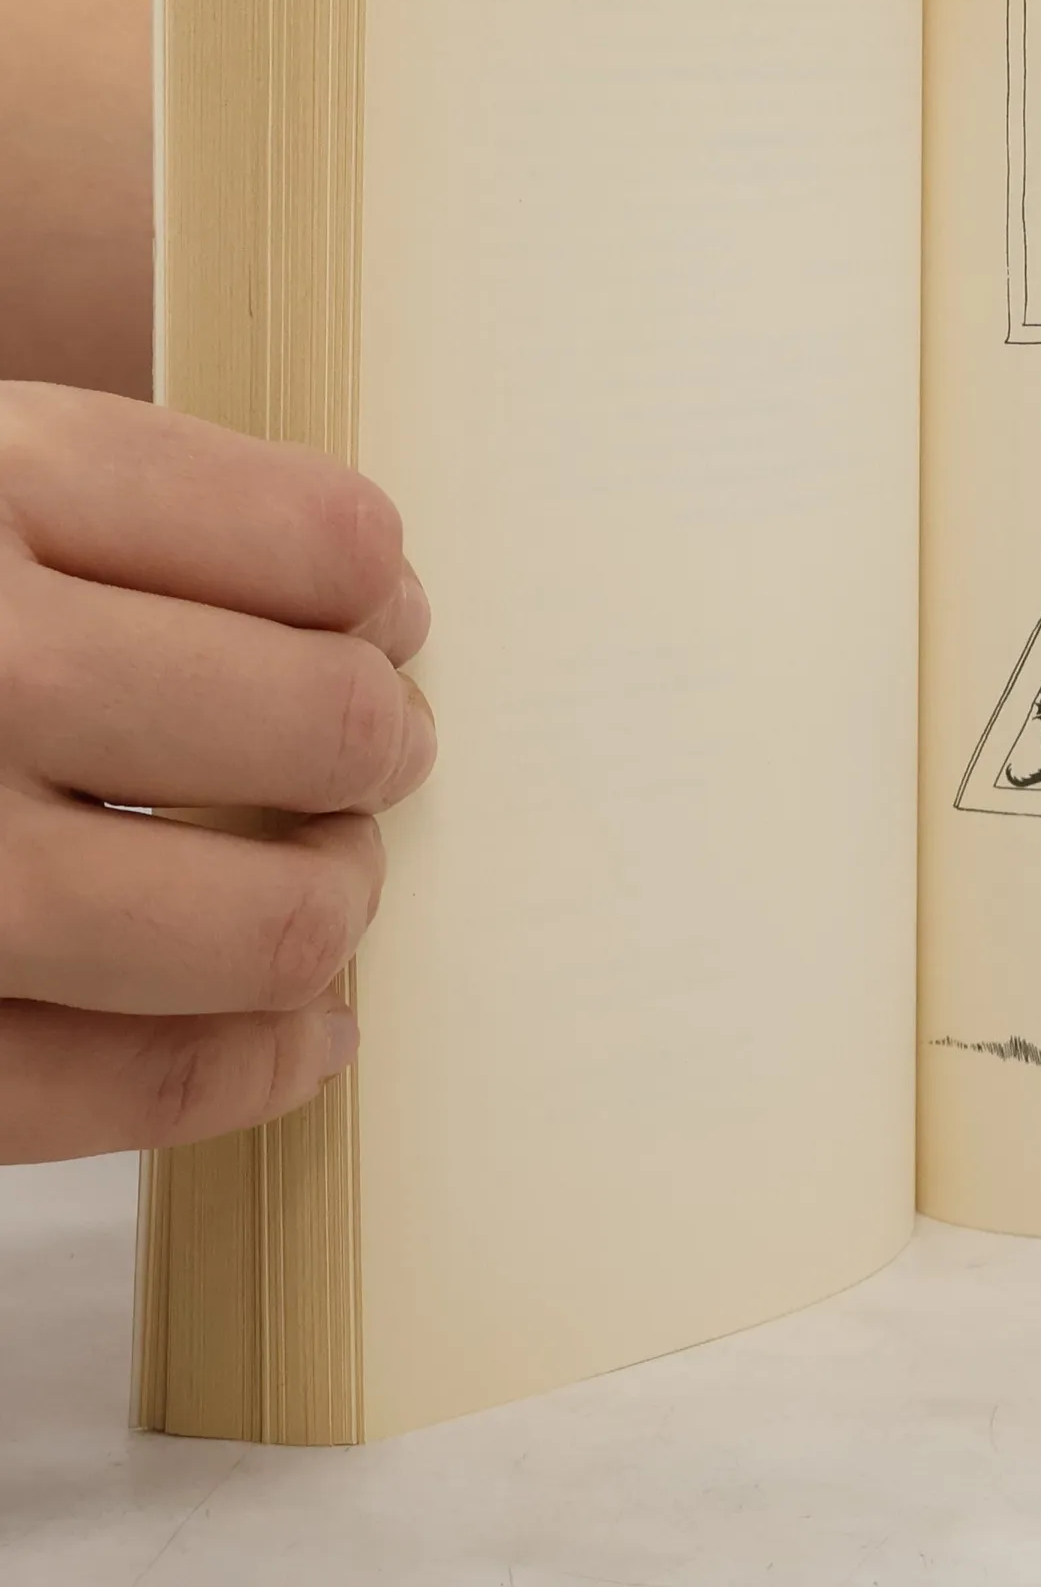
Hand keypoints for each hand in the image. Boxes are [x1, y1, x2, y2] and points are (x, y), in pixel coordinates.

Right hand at [0, 386, 433, 1161]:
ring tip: (327, 885)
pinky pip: (137, 1084)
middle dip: (382, 744)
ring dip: (335, 907)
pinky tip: (299, 1034)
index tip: (386, 616)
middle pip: (324, 722)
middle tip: (376, 749)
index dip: (386, 590)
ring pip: (264, 920)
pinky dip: (255, 1066)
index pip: (321, 541)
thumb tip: (363, 586)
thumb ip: (105, 504)